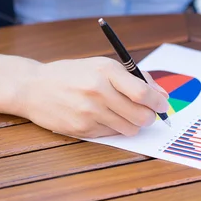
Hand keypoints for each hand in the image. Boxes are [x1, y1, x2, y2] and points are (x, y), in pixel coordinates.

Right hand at [18, 57, 169, 137]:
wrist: (35, 87)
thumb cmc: (74, 73)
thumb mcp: (103, 65)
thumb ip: (134, 77)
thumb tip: (161, 94)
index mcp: (106, 70)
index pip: (142, 92)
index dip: (158, 102)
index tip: (164, 104)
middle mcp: (98, 91)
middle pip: (139, 115)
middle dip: (150, 116)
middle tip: (149, 113)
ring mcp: (89, 112)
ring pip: (129, 128)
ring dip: (134, 124)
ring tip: (127, 114)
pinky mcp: (81, 129)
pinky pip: (111, 135)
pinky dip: (116, 128)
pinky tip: (106, 117)